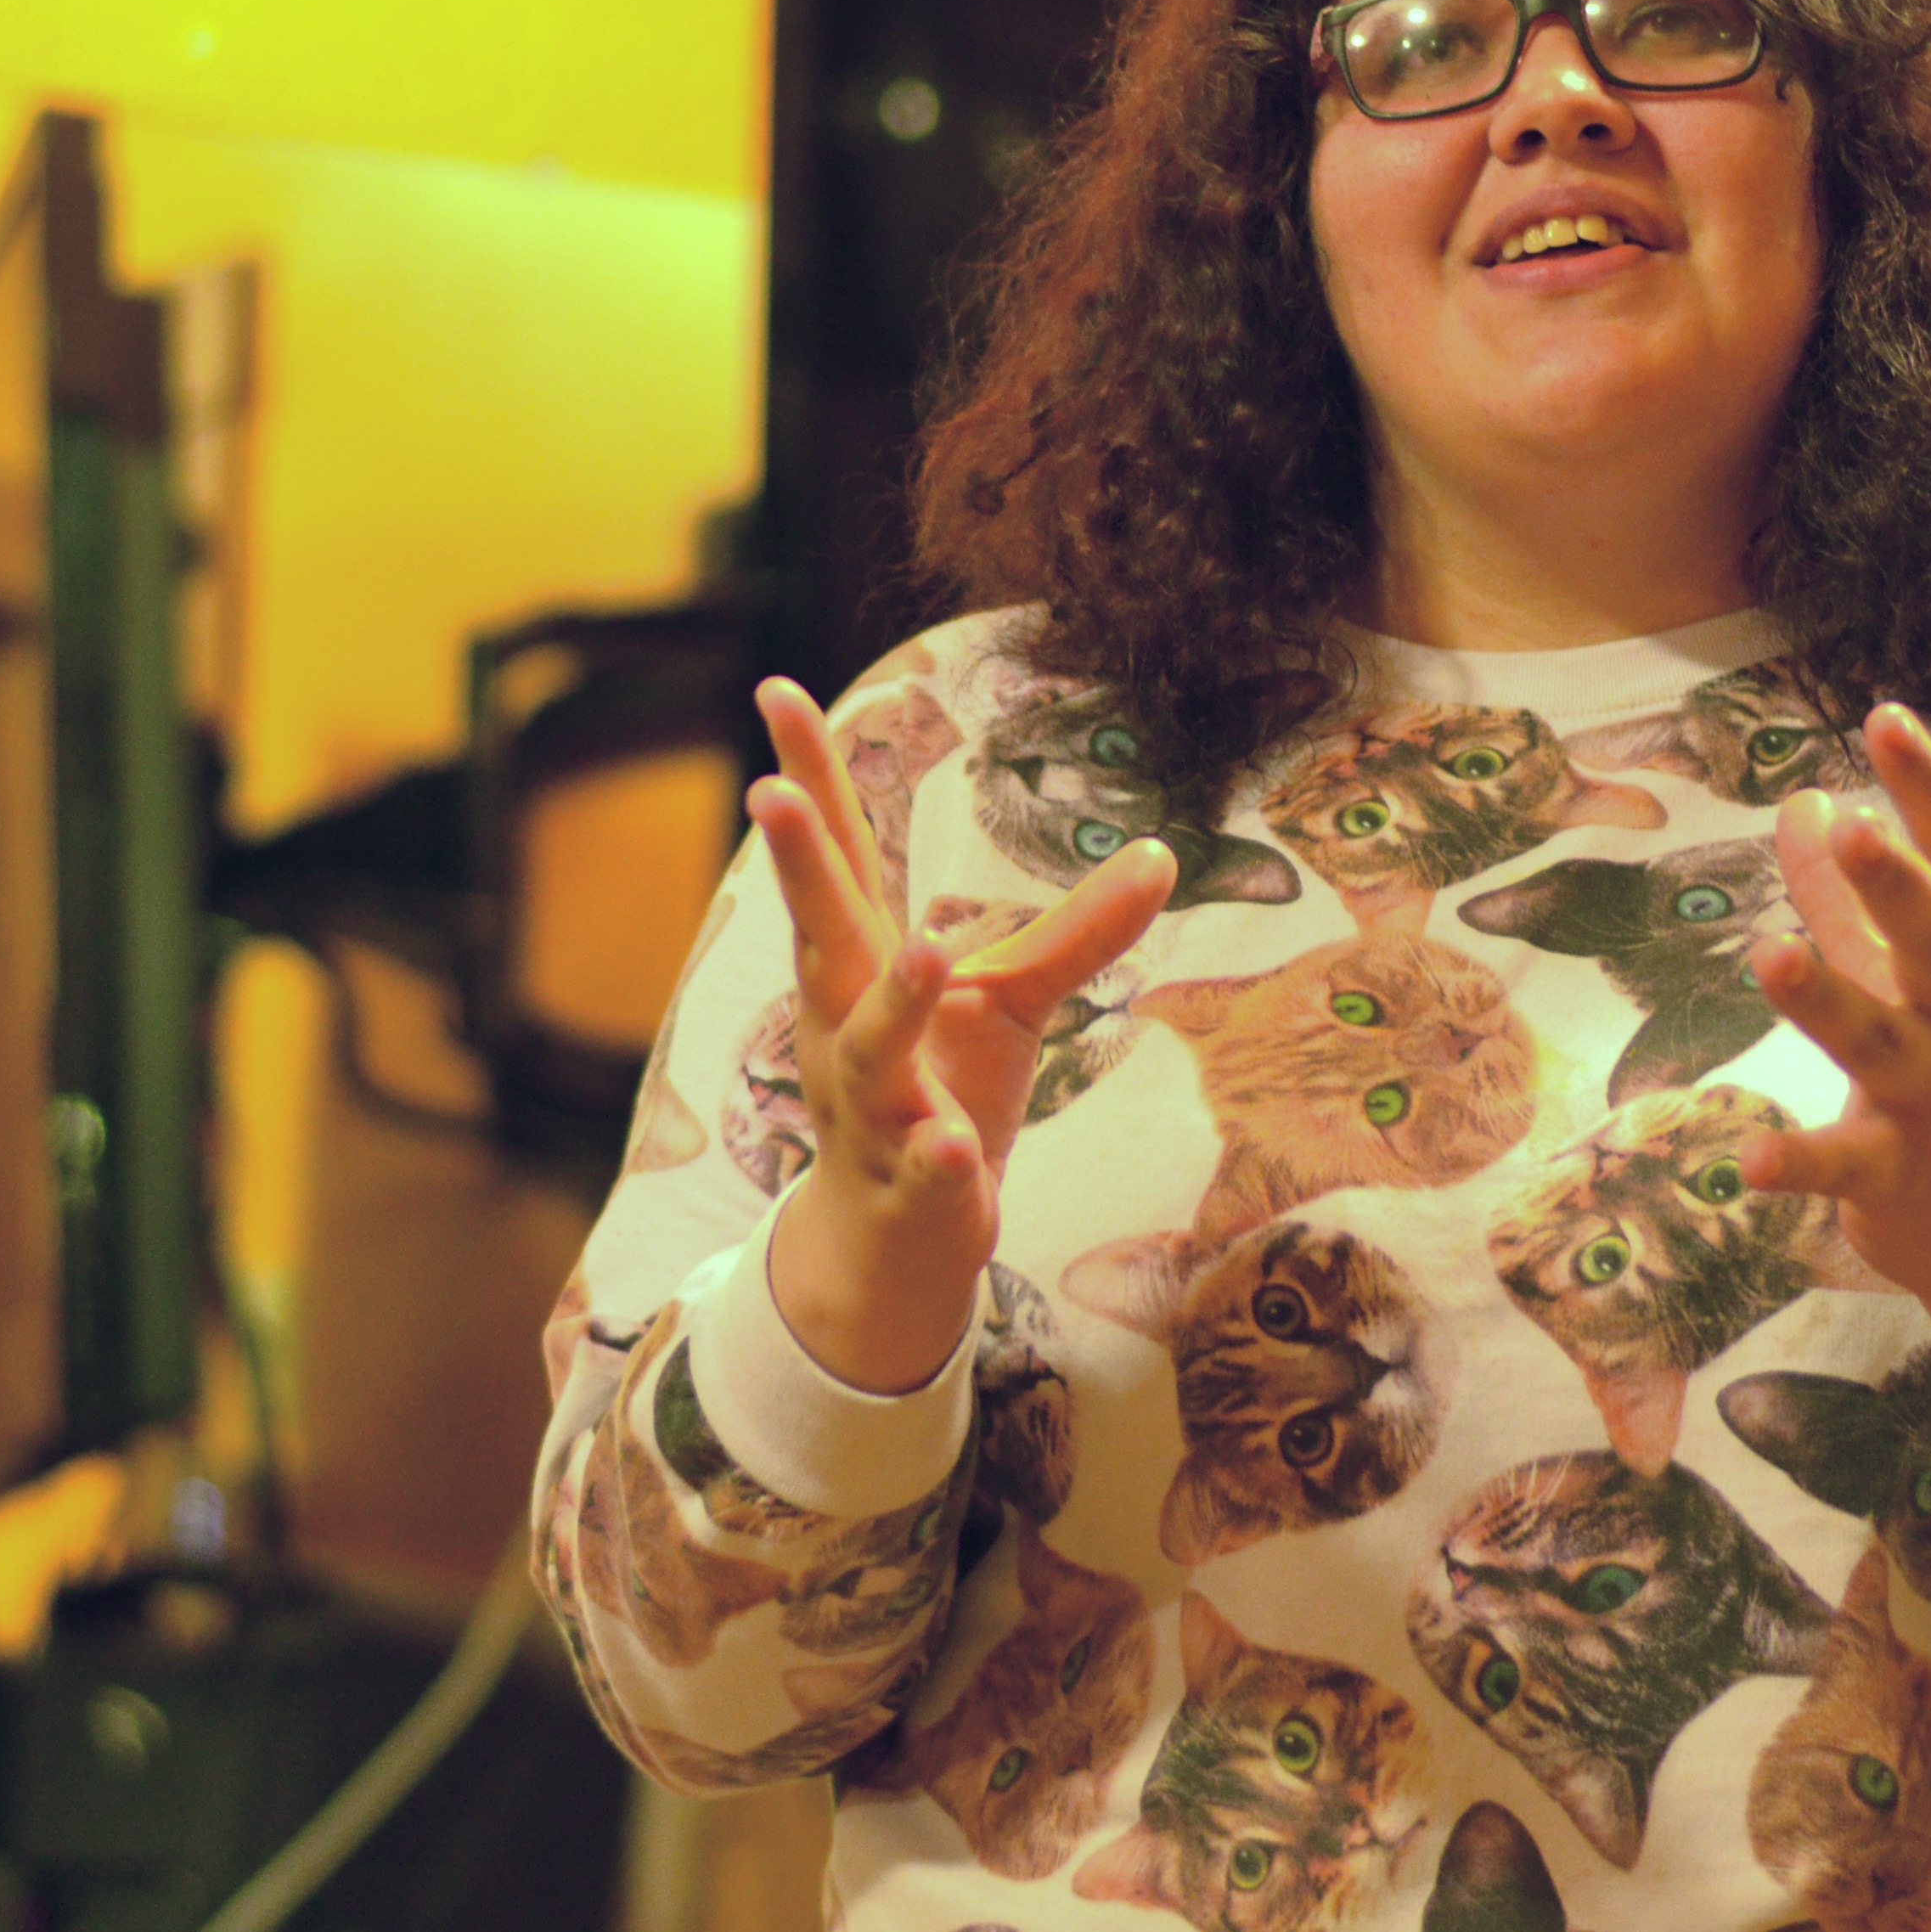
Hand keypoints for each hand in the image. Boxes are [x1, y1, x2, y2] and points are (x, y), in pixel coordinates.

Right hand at [748, 677, 1173, 1392]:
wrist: (897, 1246)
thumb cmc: (942, 1096)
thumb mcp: (1012, 1002)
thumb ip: (1075, 931)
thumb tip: (1162, 854)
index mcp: (862, 969)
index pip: (836, 861)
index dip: (809, 777)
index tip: (777, 686)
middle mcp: (848, 1028)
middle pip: (821, 937)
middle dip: (797, 869)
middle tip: (768, 793)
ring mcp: (873, 1112)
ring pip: (868, 1056)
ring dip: (894, 1005)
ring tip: (929, 951)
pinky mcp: (910, 1190)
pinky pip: (922, 1173)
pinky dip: (936, 1160)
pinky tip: (953, 1145)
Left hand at [1737, 704, 1930, 1438]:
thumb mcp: (1909, 981)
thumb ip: (1846, 896)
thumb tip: (1807, 796)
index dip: (1928, 790)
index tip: (1885, 714)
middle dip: (1902, 887)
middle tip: (1855, 826)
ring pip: (1885, 1044)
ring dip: (1829, 1000)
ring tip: (1770, 955)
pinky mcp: (1900, 1177)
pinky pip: (1848, 1168)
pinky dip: (1799, 1164)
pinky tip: (1747, 1162)